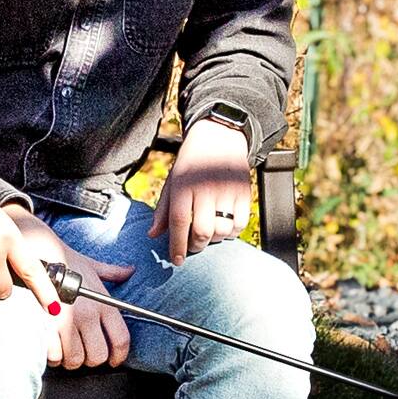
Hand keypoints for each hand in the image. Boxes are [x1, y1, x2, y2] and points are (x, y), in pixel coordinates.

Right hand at [15, 216, 128, 368]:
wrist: (32, 250)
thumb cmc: (60, 257)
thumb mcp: (89, 264)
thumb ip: (111, 272)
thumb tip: (129, 270)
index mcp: (103, 302)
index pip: (121, 339)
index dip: (119, 355)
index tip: (113, 360)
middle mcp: (88, 315)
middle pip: (97, 356)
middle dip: (89, 359)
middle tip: (81, 351)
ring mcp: (66, 322)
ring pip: (75, 360)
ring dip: (69, 359)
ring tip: (63, 349)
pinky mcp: (45, 326)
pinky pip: (54, 356)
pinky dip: (52, 356)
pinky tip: (49, 347)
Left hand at [152, 119, 254, 264]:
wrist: (219, 137)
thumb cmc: (191, 164)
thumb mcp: (172, 182)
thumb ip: (163, 210)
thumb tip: (153, 235)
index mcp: (184, 185)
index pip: (179, 222)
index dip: (176, 245)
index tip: (176, 260)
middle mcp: (206, 188)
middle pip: (202, 231)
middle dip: (196, 246)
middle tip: (192, 246)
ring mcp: (227, 191)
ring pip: (222, 230)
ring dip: (214, 240)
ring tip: (208, 234)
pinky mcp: (244, 193)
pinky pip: (240, 225)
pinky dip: (231, 232)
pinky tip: (224, 226)